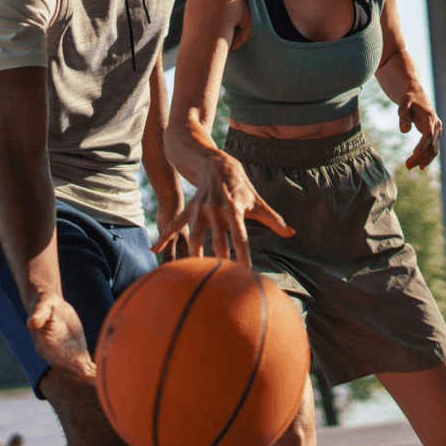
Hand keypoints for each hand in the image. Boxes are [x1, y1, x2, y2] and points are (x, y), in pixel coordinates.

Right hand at [27, 293, 95, 384]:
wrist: (50, 305)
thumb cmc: (45, 303)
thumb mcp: (43, 305)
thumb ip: (38, 314)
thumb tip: (31, 323)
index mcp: (45, 346)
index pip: (57, 360)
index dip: (69, 366)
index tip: (82, 371)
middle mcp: (54, 355)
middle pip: (69, 369)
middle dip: (82, 376)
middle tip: (97, 381)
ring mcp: (66, 356)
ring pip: (78, 370)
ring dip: (90, 377)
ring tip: (104, 382)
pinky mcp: (76, 353)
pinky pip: (85, 365)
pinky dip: (94, 371)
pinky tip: (105, 375)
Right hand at [152, 152, 293, 266]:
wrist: (218, 164)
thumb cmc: (242, 187)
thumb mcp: (258, 201)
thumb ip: (274, 219)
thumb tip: (291, 233)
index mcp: (235, 209)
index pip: (240, 237)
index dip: (243, 255)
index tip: (246, 272)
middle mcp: (216, 210)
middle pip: (217, 241)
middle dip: (220, 261)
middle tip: (221, 280)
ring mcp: (200, 210)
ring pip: (195, 237)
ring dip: (195, 256)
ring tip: (194, 275)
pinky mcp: (189, 209)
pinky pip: (174, 224)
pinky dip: (164, 236)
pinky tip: (154, 250)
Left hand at [400, 97, 441, 169]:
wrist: (418, 94)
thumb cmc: (409, 99)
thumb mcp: (404, 105)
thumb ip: (403, 117)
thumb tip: (404, 131)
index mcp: (430, 117)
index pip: (428, 135)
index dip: (422, 146)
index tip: (414, 155)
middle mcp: (437, 125)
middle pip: (431, 145)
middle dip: (420, 156)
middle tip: (407, 165)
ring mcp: (438, 130)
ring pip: (433, 149)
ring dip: (423, 159)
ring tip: (409, 166)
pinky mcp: (435, 134)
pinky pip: (434, 148)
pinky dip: (428, 157)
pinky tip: (421, 166)